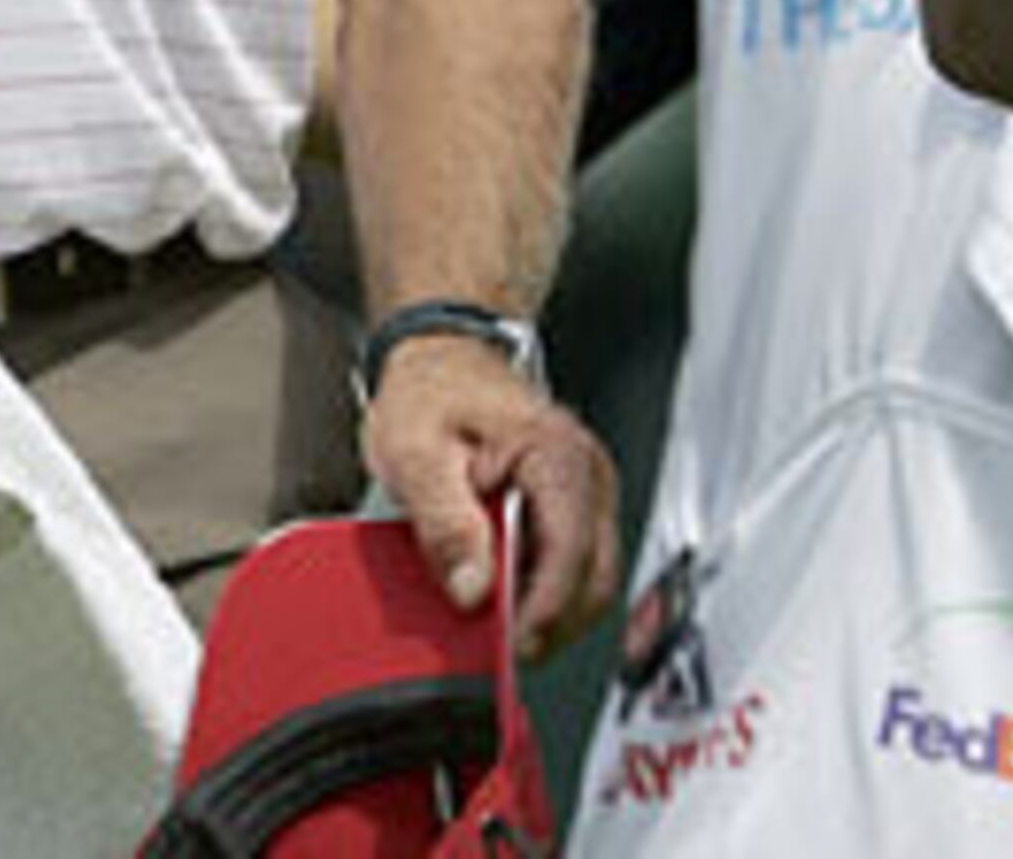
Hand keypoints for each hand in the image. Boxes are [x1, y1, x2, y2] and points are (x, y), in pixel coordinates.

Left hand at [358, 335, 618, 661]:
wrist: (441, 361)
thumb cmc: (432, 396)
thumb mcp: (416, 457)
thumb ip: (446, 526)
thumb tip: (473, 590)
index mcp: (556, 453)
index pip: (571, 548)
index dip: (546, 607)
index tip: (514, 646)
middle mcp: (587, 472)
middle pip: (595, 574)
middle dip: (554, 623)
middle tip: (502, 653)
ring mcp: (588, 490)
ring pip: (593, 577)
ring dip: (552, 613)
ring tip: (500, 628)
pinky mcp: (576, 507)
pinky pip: (577, 566)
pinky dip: (548, 594)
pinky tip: (509, 599)